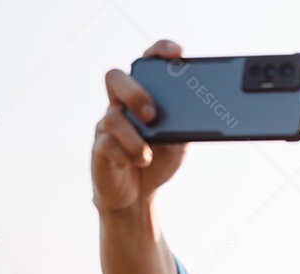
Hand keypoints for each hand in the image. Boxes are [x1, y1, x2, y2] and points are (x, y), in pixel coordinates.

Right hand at [92, 39, 186, 212]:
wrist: (137, 195)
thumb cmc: (157, 161)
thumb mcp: (178, 143)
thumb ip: (183, 127)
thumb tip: (199, 116)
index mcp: (143, 96)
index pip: (146, 63)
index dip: (159, 52)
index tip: (177, 54)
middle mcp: (121, 105)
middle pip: (116, 78)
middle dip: (135, 92)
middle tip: (152, 115)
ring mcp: (108, 125)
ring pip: (112, 116)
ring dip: (134, 138)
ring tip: (146, 155)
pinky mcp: (100, 148)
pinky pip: (107, 144)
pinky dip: (126, 154)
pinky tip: (136, 162)